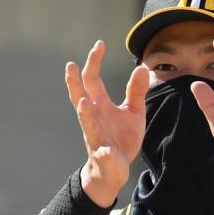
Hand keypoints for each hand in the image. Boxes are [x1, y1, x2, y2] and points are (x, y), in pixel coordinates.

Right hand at [65, 40, 149, 207]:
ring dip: (85, 115)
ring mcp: (95, 137)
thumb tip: (142, 67)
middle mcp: (93, 118)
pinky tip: (107, 150)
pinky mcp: (104, 157)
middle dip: (75, 82)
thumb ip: (135, 92)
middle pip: (80, 97)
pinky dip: (105, 152)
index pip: (93, 80)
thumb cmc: (121, 139)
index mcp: (100, 105)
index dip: (94, 62)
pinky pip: (103, 154)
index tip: (99, 44)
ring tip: (83, 103)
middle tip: (71, 65)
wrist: (114, 170)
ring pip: (87, 125)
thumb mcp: (133, 113)